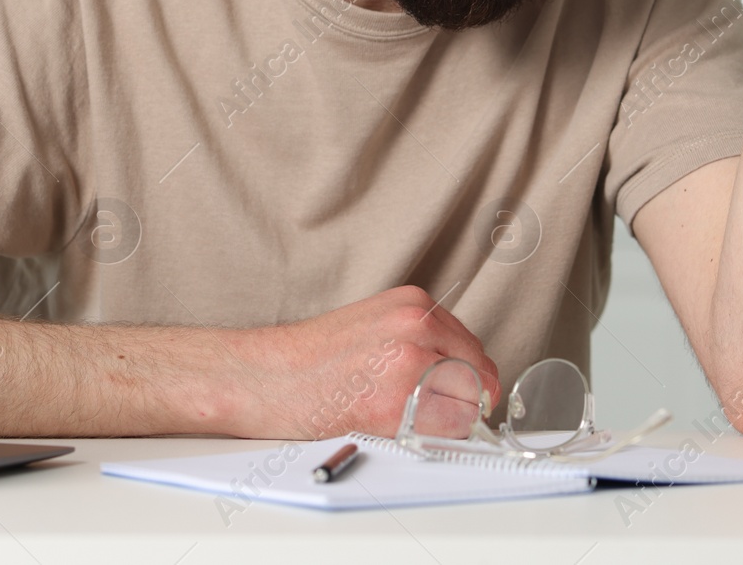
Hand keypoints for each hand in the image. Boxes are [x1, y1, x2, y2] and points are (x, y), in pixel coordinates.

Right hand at [235, 285, 500, 439]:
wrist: (262, 376)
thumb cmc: (306, 360)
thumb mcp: (371, 327)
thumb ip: (416, 341)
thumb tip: (456, 374)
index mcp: (411, 304)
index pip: (473, 349)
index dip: (469, 381)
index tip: (461, 397)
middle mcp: (416, 325)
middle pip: (480, 376)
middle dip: (464, 402)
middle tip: (432, 415)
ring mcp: (410, 362)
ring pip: (468, 405)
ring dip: (448, 421)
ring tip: (406, 420)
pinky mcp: (397, 402)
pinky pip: (448, 429)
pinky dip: (434, 438)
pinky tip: (397, 429)